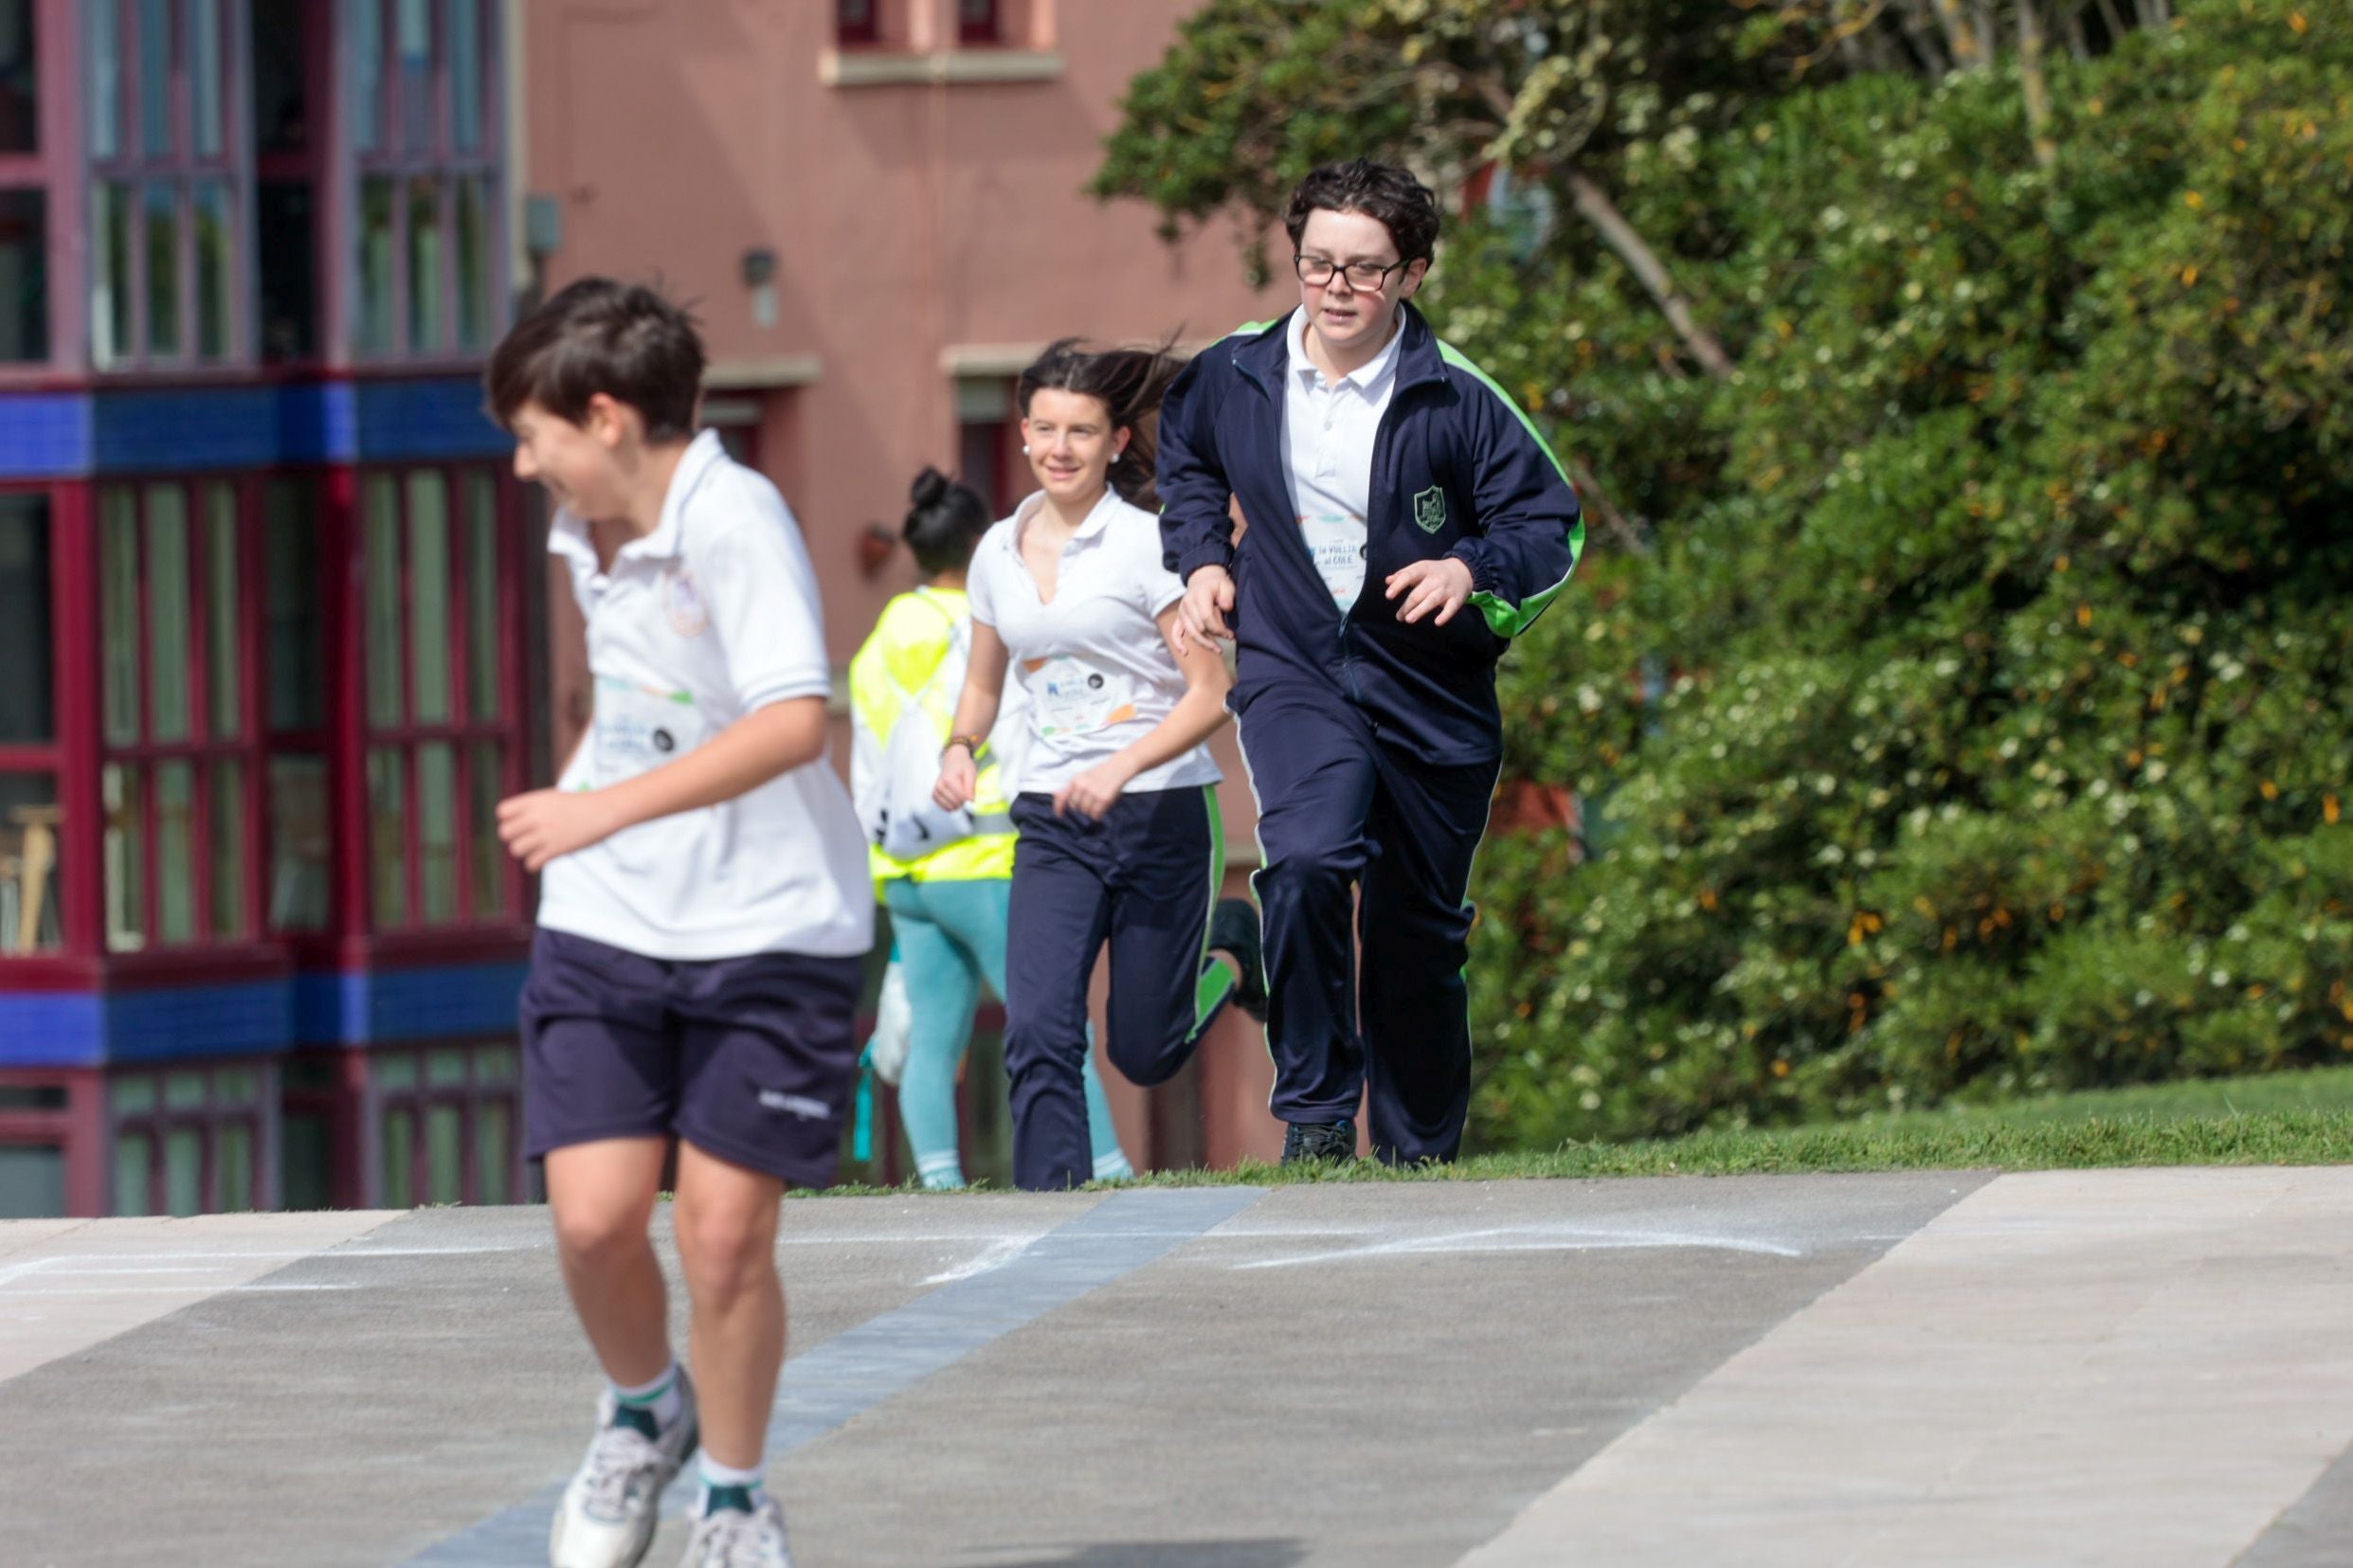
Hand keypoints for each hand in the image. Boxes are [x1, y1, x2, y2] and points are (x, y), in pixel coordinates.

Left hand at [497, 788, 624, 872]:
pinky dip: (534, 864)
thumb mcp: (553, 798)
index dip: (508, 819)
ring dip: (524, 851)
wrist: (604, 811)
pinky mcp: (555, 849)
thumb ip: (533, 808)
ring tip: (535, 849)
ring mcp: (545, 833)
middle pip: (505, 832)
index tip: (521, 823)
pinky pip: (531, 863)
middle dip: (513, 837)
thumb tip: (515, 824)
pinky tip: (542, 859)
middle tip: (527, 838)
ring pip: (515, 849)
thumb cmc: (579, 804)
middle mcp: (537, 816)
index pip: (502, 812)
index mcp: (535, 801)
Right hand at [933, 748, 977, 811]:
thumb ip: (971, 787)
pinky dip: (951, 805)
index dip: (969, 799)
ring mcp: (936, 791)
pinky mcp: (934, 795)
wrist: (953, 760)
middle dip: (963, 801)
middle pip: (955, 804)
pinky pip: (944, 807)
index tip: (970, 794)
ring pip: (950, 807)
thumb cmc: (963, 766)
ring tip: (959, 793)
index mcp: (949, 780)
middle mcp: (940, 786)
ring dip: (957, 804)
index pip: (961, 798)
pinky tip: (954, 797)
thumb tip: (971, 800)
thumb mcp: (971, 773)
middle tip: (965, 792)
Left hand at [1052, 759, 1131, 819]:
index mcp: (1076, 780)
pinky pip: (1096, 814)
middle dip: (1080, 807)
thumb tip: (1056, 795)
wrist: (1119, 767)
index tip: (1060, 815)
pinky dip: (1098, 815)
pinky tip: (1101, 810)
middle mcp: (1082, 787)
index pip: (1062, 797)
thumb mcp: (1083, 776)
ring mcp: (1093, 793)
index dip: (1059, 808)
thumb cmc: (1101, 772)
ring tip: (1097, 803)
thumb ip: (1071, 787)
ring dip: (1090, 811)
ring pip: (1085, 812)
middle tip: (1089, 802)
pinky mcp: (1103, 799)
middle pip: (1075, 807)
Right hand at [1174, 565, 1234, 654]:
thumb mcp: (1226, 585)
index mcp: (1199, 595)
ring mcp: (1182, 612)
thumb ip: (1227, 595)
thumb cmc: (1217, 585)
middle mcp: (1187, 604)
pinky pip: (1175, 632)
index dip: (1218, 629)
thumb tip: (1226, 608)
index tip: (1230, 634)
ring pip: (1191, 633)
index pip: (1206, 617)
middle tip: (1229, 638)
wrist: (1202, 580)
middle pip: (1199, 627)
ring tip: (1218, 650)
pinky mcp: (1179, 618)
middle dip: (1215, 636)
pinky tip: (1185, 652)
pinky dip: (1178, 643)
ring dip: (1204, 643)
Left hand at [1386, 557, 1474, 625]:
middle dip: (1407, 606)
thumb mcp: (1420, 568)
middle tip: (1399, 617)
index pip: (1409, 575)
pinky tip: (1437, 622)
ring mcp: (1447, 589)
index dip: (1398, 585)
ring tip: (1409, 619)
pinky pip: (1451, 608)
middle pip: (1419, 593)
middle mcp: (1435, 578)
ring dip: (1420, 610)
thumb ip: (1403, 574)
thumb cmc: (1435, 572)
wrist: (1463, 570)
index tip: (1388, 596)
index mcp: (1424, 569)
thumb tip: (1387, 581)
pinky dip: (1445, 615)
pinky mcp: (1457, 599)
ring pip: (1432, 600)